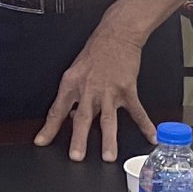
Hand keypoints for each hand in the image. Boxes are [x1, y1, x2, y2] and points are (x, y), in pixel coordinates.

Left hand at [35, 15, 156, 160]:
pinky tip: (151, 136)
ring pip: (107, 119)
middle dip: (78, 139)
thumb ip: (74, 95)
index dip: (48, 128)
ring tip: (109, 156)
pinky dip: (145, 125)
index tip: (41, 142)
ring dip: (108, 139)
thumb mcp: (75, 70)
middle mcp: (89, 90)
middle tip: (76, 156)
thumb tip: (70, 115)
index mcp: (72, 84)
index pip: (56, 110)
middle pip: (82, 118)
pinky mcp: (127, 89)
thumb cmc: (95, 51)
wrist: (116, 34)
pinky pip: (137, 111)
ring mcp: (109, 91)